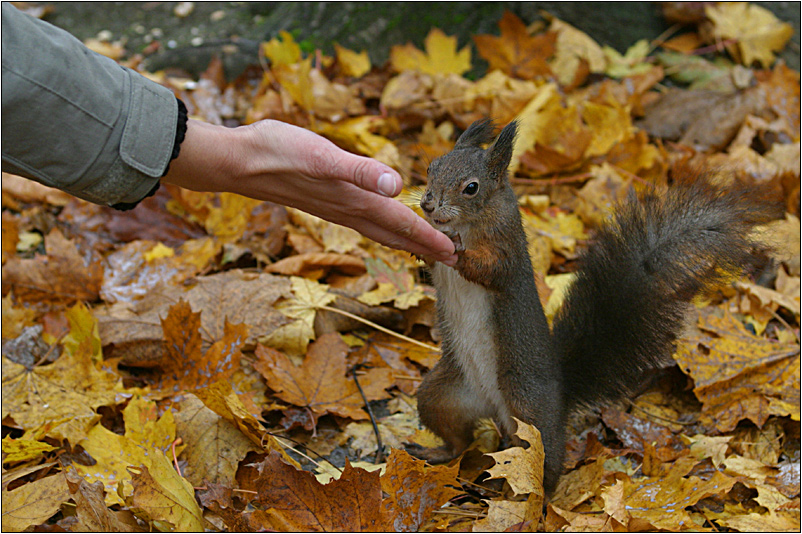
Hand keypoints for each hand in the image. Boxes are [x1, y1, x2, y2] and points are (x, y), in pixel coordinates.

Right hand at [163, 119, 456, 264]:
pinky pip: (361, 218)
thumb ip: (360, 170)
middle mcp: (348, 208)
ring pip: (378, 229)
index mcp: (354, 199)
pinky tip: (379, 220)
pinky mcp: (324, 199)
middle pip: (394, 232)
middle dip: (423, 246)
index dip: (429, 237)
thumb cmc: (278, 152)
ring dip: (404, 239)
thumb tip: (396, 185)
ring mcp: (335, 207)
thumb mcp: (320, 155)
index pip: (400, 223)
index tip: (455, 253)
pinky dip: (380, 225)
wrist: (238, 161)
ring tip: (423, 247)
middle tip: (452, 259)